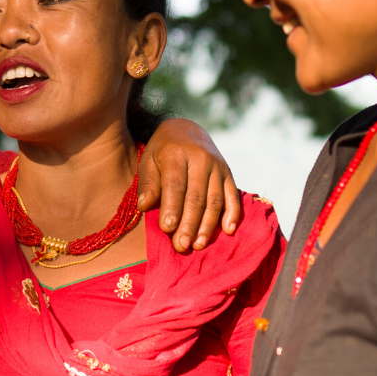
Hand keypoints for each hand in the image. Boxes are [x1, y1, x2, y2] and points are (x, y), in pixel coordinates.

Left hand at [140, 118, 243, 252]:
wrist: (187, 129)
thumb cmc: (162, 151)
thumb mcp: (148, 161)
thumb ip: (148, 183)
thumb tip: (144, 206)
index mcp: (176, 154)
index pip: (175, 185)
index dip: (172, 208)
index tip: (167, 229)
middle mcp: (201, 159)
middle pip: (196, 197)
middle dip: (189, 224)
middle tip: (181, 246)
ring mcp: (217, 166)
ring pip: (214, 200)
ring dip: (208, 225)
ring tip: (198, 245)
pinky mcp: (228, 173)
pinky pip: (232, 195)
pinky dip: (232, 214)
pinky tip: (227, 231)